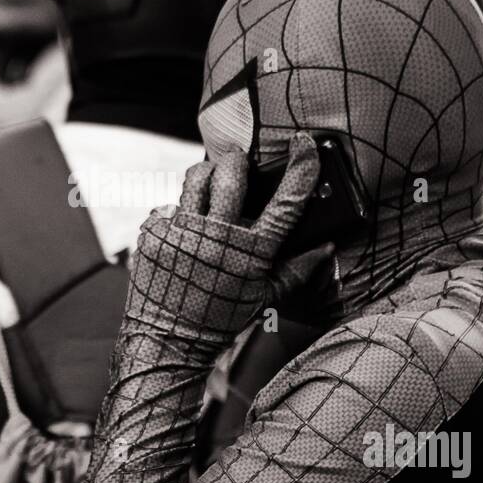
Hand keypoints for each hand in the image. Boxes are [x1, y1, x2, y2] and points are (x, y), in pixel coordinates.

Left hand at [125, 134, 334, 355]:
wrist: (167, 340)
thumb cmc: (221, 319)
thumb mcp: (266, 298)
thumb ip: (298, 270)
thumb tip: (327, 246)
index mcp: (252, 253)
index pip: (285, 202)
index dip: (301, 167)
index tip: (303, 143)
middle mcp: (217, 238)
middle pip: (232, 173)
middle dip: (237, 159)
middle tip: (239, 161)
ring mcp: (183, 233)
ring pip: (196, 177)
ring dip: (208, 172)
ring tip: (211, 180)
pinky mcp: (155, 233)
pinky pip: (170, 204)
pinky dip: (180, 211)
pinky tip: (184, 229)